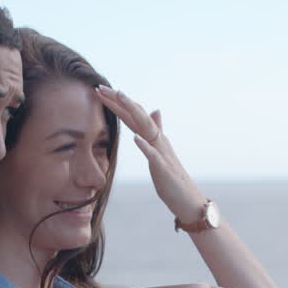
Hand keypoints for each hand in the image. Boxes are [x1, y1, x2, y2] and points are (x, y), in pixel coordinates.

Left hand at [94, 86, 205, 223]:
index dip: (117, 103)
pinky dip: (145, 146)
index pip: (133, 115)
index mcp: (153, 138)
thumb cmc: (171, 178)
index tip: (100, 90)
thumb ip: (156, 131)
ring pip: (146, 128)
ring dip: (133, 112)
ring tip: (120, 98)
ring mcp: (161, 153)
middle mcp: (158, 140)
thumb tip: (155, 110)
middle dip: (119, 101)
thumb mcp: (159, 151)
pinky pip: (154, 156)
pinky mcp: (164, 169)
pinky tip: (135, 138)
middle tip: (101, 87)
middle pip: (137, 115)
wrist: (187, 200)